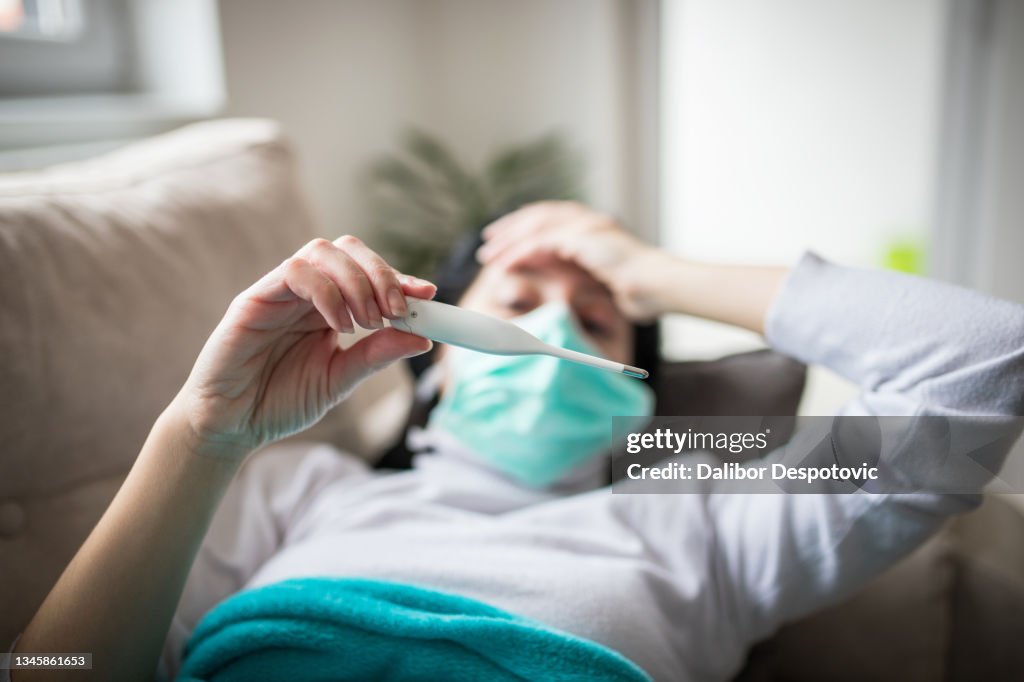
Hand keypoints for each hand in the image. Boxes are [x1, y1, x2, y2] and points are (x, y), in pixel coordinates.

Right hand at [170, 236, 434, 458]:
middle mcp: (306, 292)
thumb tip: (423, 338)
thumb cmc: (280, 402)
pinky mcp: (254, 299)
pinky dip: (326, 292)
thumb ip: (375, 355)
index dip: (400, 278)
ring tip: (369, 321)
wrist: (232, 427)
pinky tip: (339, 325)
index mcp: (328, 307)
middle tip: (398, 310)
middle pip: (348, 250)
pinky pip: (294, 272)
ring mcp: (279, 291)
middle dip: (381, 274)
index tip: (428, 294)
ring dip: (356, 282)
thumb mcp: (340, 379)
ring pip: (322, 252)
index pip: (367, 273)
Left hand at [476, 201, 669, 320]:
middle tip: (488, 238)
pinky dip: (519, 252)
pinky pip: (540, 242)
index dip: (527, 224)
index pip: (553, 217)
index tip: (507, 235)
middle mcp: (589, 219)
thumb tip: (572, 290)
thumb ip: (588, 275)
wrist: (660, 287)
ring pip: (535, 225)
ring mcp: (586, 225)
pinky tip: (504, 263)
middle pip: (539, 214)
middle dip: (511, 226)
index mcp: (595, 225)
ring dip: (509, 239)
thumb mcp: (607, 281)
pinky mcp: (581, 238)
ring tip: (488, 253)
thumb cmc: (643, 291)